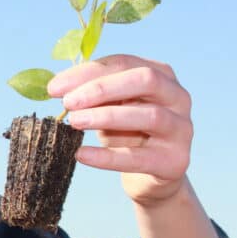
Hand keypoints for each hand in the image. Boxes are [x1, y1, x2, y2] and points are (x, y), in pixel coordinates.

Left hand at [46, 54, 192, 207]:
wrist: (149, 174)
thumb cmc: (126, 130)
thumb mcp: (109, 106)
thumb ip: (91, 92)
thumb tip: (56, 87)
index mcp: (161, 74)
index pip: (123, 63)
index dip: (87, 73)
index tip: (54, 88)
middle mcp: (178, 97)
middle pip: (145, 80)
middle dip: (102, 88)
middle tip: (68, 102)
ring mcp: (181, 128)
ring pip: (149, 115)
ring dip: (106, 117)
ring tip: (74, 122)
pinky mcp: (175, 161)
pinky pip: (139, 158)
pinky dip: (107, 157)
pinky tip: (81, 154)